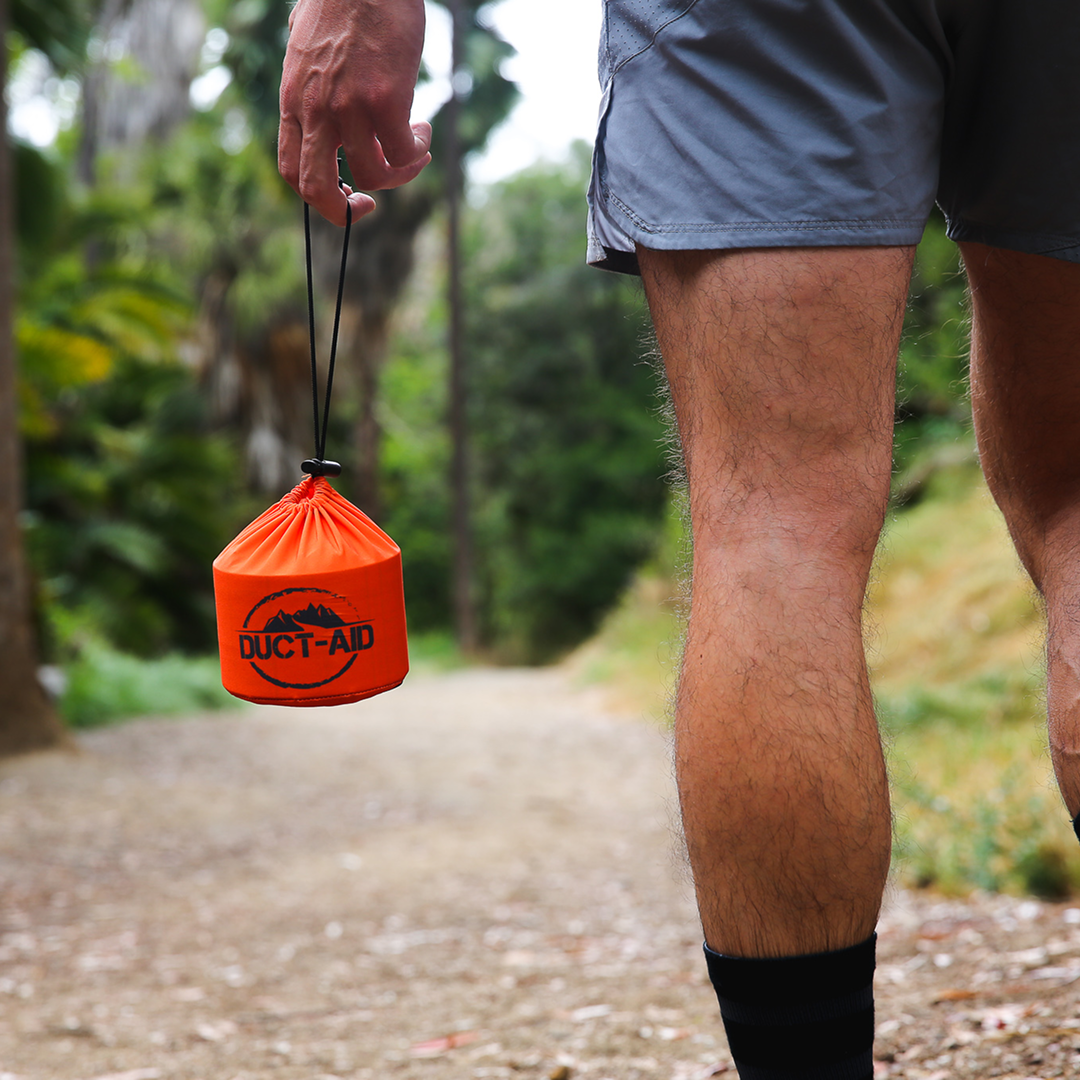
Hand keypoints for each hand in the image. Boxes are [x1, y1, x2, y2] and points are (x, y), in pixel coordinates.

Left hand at [279, 0, 432, 224]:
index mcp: (294, 100)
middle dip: (344, 212)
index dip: (317, 196)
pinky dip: (418, 152)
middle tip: (370, 205)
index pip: (291, 169)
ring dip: (399, 174)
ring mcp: (348, 108)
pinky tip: (424, 131)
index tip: (343, 192)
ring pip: (372, 176)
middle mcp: (315, 111)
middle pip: (317, 189)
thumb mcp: (306, 39)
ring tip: (415, 151)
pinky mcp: (385, 101)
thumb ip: (309, 70)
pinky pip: (404, 153)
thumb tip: (314, 67)